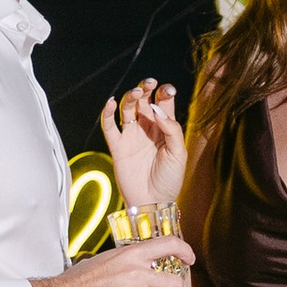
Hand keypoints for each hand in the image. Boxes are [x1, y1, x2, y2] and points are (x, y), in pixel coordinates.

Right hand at [98, 78, 185, 214]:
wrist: (153, 203)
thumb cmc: (170, 180)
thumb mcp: (178, 153)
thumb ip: (171, 129)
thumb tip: (156, 108)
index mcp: (165, 128)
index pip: (163, 103)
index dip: (164, 93)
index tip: (166, 89)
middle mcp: (147, 129)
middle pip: (144, 101)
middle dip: (146, 89)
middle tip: (149, 83)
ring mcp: (132, 137)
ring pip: (127, 109)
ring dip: (130, 97)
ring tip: (135, 93)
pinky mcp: (118, 147)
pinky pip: (110, 127)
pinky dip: (108, 113)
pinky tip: (111, 103)